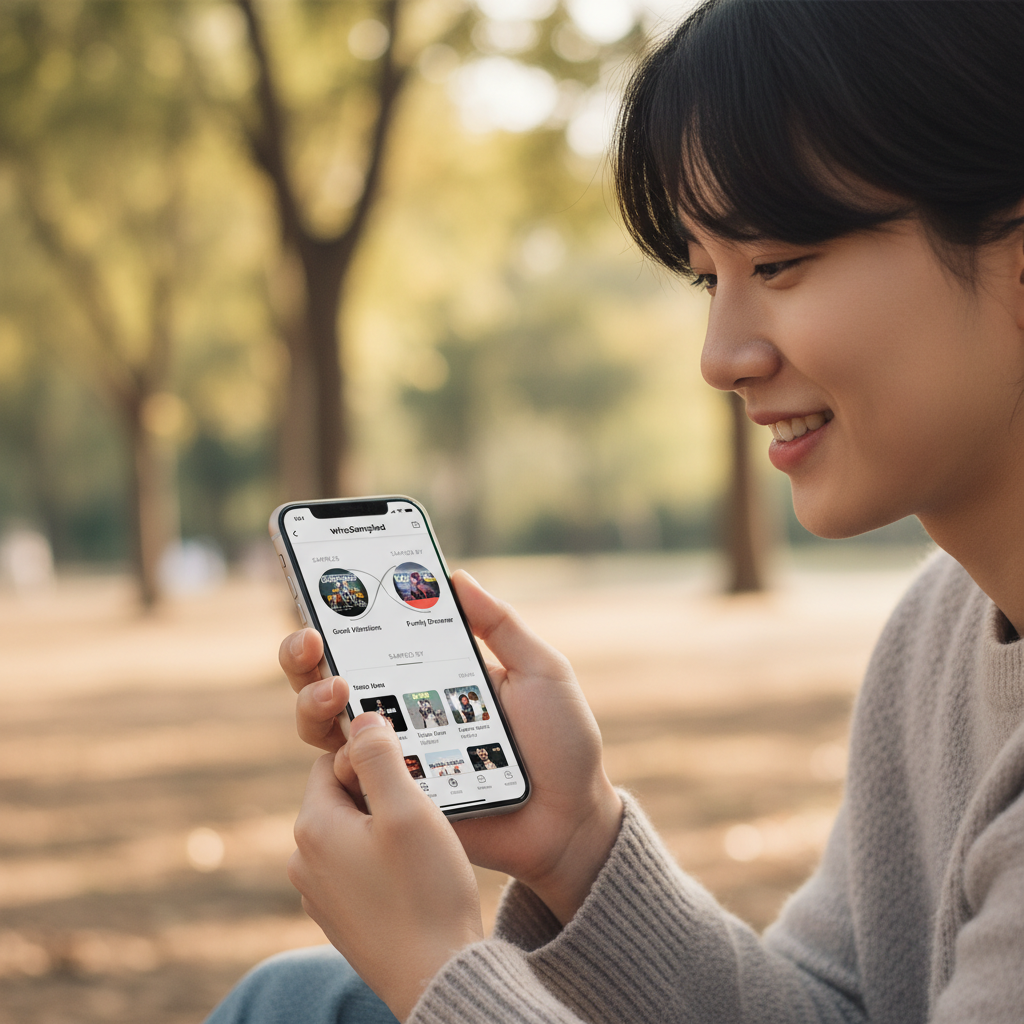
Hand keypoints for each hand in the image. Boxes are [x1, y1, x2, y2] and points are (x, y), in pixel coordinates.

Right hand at [280, 572, 622, 924]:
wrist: (572, 820)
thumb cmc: (562, 742)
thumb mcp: (540, 670)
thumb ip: (501, 624)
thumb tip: (453, 575)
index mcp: (430, 675)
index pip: (371, 639)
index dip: (338, 614)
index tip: (327, 591)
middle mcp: (401, 712)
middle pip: (328, 678)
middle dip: (301, 653)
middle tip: (312, 638)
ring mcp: (393, 757)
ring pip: (323, 726)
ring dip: (313, 700)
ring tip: (338, 688)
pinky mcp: (394, 800)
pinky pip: (350, 780)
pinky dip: (342, 758)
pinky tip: (357, 741)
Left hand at [289, 714, 483, 1021]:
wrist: (436, 978)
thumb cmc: (425, 892)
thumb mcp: (407, 809)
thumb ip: (379, 756)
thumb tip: (362, 719)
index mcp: (312, 827)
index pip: (331, 760)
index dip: (372, 760)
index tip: (407, 783)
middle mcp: (303, 860)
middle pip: (340, 794)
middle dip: (379, 793)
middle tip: (418, 814)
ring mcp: (319, 892)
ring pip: (351, 830)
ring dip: (383, 827)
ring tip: (420, 849)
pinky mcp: (340, 916)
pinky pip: (357, 865)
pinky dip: (383, 861)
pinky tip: (413, 879)